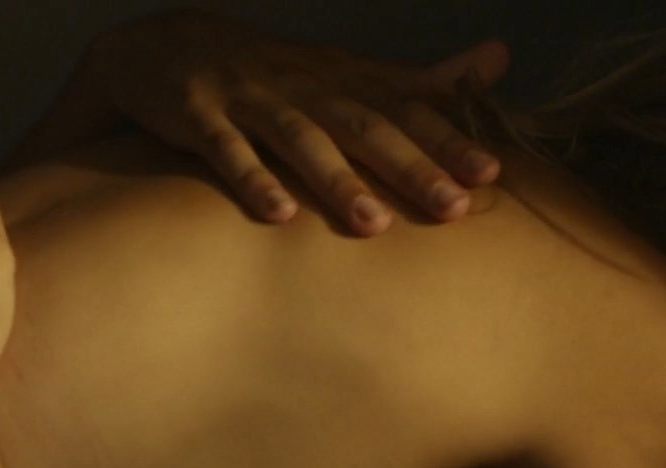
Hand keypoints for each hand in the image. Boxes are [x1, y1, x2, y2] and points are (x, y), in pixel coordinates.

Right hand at [89, 9, 510, 234]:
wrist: (165, 45)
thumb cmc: (276, 73)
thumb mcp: (349, 70)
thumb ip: (422, 79)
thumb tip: (501, 57)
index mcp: (342, 79)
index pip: (403, 109)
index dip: (446, 138)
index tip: (490, 173)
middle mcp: (303, 86)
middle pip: (362, 126)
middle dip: (409, 166)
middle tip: (453, 208)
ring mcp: (249, 99)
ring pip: (300, 139)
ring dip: (337, 180)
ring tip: (374, 225)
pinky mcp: (198, 117)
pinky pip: (226, 151)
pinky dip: (251, 179)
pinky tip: (278, 215)